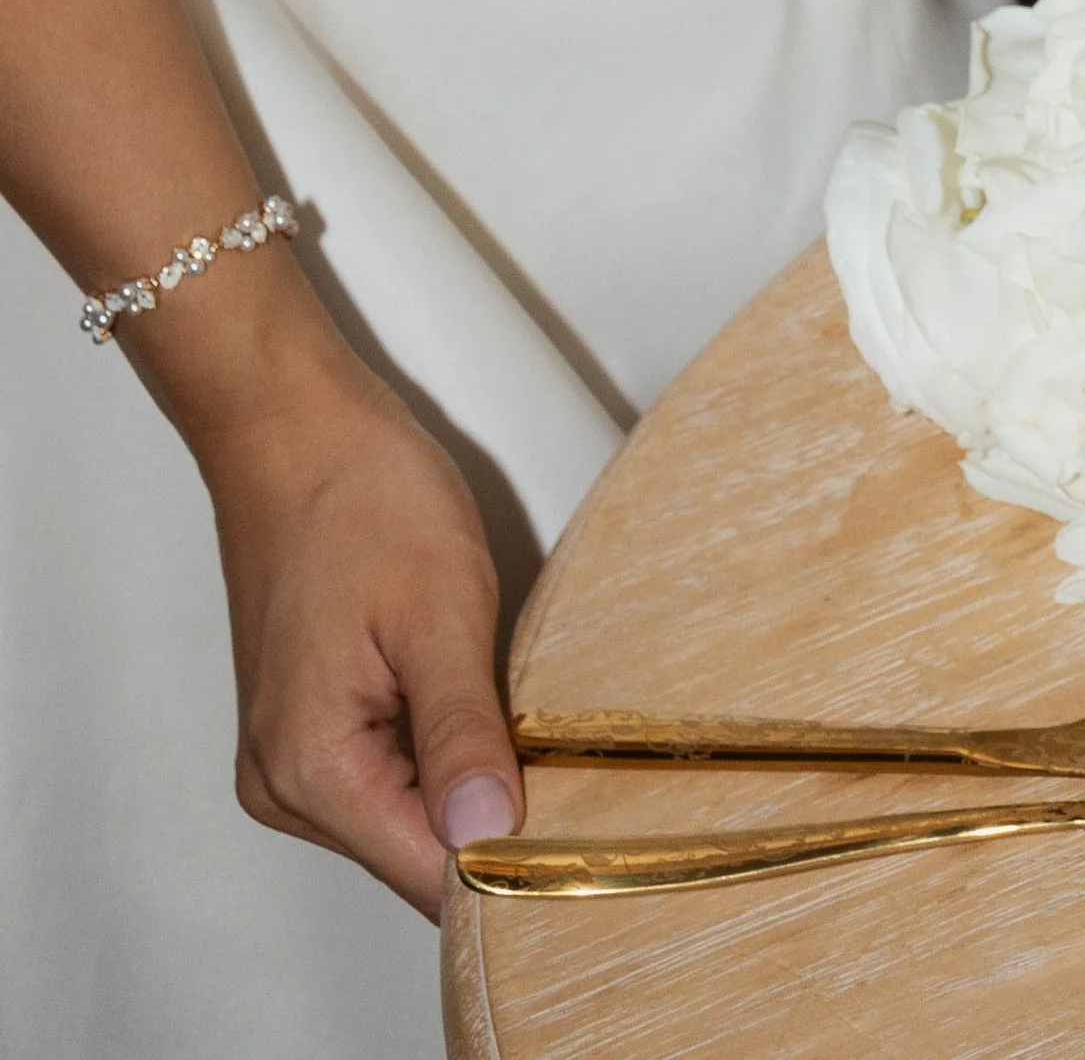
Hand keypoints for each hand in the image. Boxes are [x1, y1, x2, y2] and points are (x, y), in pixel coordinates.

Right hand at [199, 344, 521, 914]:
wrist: (291, 426)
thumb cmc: (360, 495)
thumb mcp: (438, 608)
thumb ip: (462, 732)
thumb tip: (490, 834)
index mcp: (311, 769)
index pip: (427, 873)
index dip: (512, 860)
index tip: (583, 822)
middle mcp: (286, 786)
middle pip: (415, 851)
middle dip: (493, 814)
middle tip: (568, 752)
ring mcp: (289, 758)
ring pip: (404, 813)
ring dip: (467, 775)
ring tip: (518, 708)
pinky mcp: (306, 725)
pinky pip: (385, 771)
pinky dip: (438, 746)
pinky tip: (470, 690)